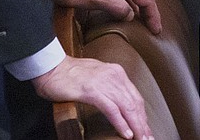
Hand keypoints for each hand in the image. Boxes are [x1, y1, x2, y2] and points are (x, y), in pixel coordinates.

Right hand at [32, 56, 152, 139]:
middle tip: (148, 138)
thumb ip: (108, 87)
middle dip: (143, 123)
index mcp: (116, 72)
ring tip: (141, 139)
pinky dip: (121, 123)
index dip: (142, 115)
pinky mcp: (92, 90)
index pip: (135, 97)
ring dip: (136, 126)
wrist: (50, 67)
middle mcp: (114, 75)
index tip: (146, 128)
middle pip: (135, 103)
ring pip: (126, 107)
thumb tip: (118, 104)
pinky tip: (126, 133)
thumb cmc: (69, 74)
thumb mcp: (96, 77)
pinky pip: (111, 109)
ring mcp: (104, 82)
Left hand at [46, 0, 160, 34]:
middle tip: (153, 27)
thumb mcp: (99, 0)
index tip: (155, 29)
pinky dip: (133, 5)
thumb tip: (131, 15)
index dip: (153, 14)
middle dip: (151, 11)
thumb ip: (118, 7)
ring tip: (144, 22)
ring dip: (143, 8)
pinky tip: (129, 13)